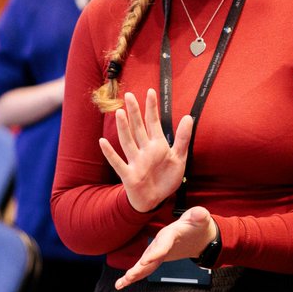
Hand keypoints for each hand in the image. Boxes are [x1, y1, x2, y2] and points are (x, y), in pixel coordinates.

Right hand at [99, 89, 192, 212]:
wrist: (156, 200)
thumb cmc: (166, 178)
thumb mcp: (179, 158)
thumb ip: (183, 138)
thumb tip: (189, 117)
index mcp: (157, 145)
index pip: (153, 123)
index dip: (152, 108)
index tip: (150, 91)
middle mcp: (144, 150)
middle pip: (138, 128)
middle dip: (135, 112)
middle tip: (129, 95)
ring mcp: (135, 161)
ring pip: (128, 141)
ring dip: (123, 128)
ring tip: (120, 112)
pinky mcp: (129, 175)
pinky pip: (118, 162)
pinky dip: (110, 153)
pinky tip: (103, 142)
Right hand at [115, 206, 217, 288]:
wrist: (197, 234)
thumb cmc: (198, 225)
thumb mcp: (201, 218)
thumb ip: (199, 215)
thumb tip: (199, 213)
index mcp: (171, 232)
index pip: (163, 242)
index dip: (155, 251)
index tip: (145, 261)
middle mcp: (160, 242)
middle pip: (149, 254)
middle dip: (140, 265)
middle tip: (131, 275)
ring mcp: (157, 250)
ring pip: (144, 263)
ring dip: (134, 272)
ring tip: (123, 282)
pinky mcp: (156, 258)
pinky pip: (145, 268)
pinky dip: (135, 275)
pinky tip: (122, 284)